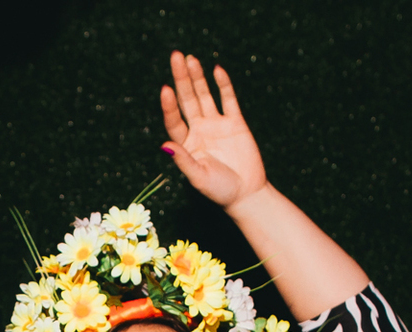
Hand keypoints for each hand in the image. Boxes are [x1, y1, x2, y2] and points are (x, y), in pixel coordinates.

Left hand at [160, 52, 267, 212]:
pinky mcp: (235, 123)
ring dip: (198, 78)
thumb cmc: (219, 191)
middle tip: (176, 57)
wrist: (247, 194)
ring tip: (190, 59)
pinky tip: (217, 70)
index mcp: (186, 144)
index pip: (174, 120)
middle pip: (187, 100)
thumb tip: (164, 145)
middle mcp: (199, 130)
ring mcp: (216, 125)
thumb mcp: (198, 177)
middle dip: (181, 79)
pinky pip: (228, 100)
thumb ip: (183, 160)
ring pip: (204, 95)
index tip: (165, 90)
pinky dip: (223, 85)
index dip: (169, 106)